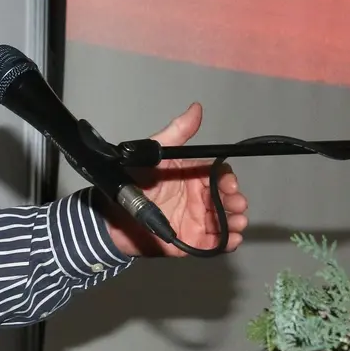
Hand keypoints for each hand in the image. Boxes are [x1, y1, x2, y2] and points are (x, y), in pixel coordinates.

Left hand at [104, 102, 248, 257]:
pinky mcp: (191, 241)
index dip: (228, 180)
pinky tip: (231, 239)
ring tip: (236, 223)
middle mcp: (198, 198)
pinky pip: (213, 243)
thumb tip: (196, 108)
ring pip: (224, 221)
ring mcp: (196, 220)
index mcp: (193, 176)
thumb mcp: (155, 153)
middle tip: (237, 205)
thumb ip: (177, 132)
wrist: (112, 215)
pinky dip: (226, 242)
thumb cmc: (133, 180)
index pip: (219, 177)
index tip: (229, 184)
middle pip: (226, 200)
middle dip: (235, 202)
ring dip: (235, 222)